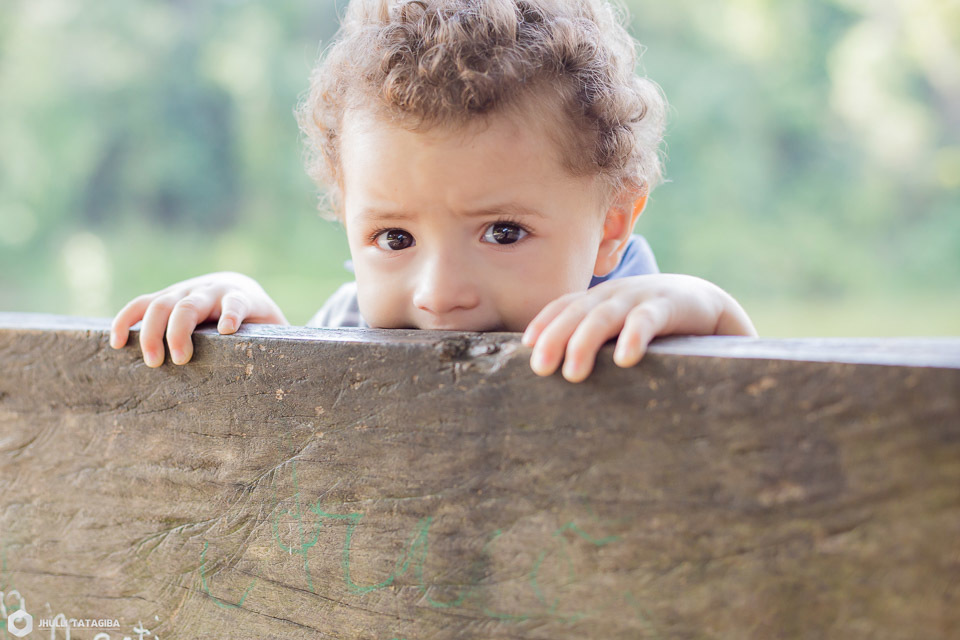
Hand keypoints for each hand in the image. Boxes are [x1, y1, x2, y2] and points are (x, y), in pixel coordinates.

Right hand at [110, 271, 288, 366]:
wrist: (241, 291)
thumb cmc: (260, 322)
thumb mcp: (274, 332)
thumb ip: (281, 348)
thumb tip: (307, 382)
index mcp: (241, 297)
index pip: (237, 302)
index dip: (232, 313)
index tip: (229, 329)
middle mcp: (210, 291)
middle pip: (189, 305)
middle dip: (180, 332)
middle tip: (181, 361)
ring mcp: (184, 292)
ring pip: (160, 304)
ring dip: (151, 332)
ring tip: (152, 362)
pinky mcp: (165, 298)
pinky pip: (139, 305)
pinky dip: (124, 320)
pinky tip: (114, 342)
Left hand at [520, 274, 756, 382]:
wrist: (706, 304)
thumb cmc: (654, 324)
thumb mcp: (619, 328)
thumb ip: (594, 342)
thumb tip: (561, 379)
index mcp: (599, 299)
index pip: (564, 306)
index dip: (544, 323)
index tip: (525, 347)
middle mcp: (614, 294)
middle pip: (577, 312)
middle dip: (555, 337)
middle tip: (539, 368)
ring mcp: (640, 296)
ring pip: (605, 316)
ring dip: (585, 342)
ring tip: (573, 373)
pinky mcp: (669, 305)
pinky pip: (647, 320)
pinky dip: (634, 336)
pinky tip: (625, 358)